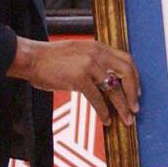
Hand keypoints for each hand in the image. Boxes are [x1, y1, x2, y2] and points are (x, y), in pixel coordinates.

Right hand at [9, 36, 140, 127]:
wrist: (30, 58)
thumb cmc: (51, 60)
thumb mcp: (78, 54)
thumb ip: (94, 63)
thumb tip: (109, 82)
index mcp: (98, 47)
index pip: (126, 60)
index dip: (135, 77)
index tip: (136, 92)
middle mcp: (96, 53)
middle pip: (127, 72)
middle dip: (133, 92)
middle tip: (135, 108)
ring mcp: (88, 64)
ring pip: (114, 88)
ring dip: (123, 105)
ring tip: (127, 119)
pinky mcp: (78, 77)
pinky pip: (97, 98)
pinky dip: (104, 111)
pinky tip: (107, 119)